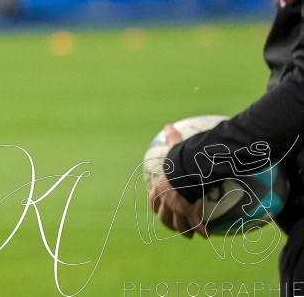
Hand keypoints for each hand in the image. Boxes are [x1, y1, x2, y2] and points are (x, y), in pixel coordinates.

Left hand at [148, 123, 206, 237]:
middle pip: (163, 217)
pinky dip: (201, 232)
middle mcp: (166, 200)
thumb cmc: (181, 158)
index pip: (153, 200)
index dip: (155, 206)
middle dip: (168, 223)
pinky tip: (208, 236)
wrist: (190, 170)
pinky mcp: (190, 213)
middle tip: (175, 226)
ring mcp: (177, 208)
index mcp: (160, 187)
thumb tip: (169, 126)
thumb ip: (172, 139)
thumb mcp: (174, 148)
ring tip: (189, 235)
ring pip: (178, 225)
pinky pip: (196, 226)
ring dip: (183, 231)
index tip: (157, 209)